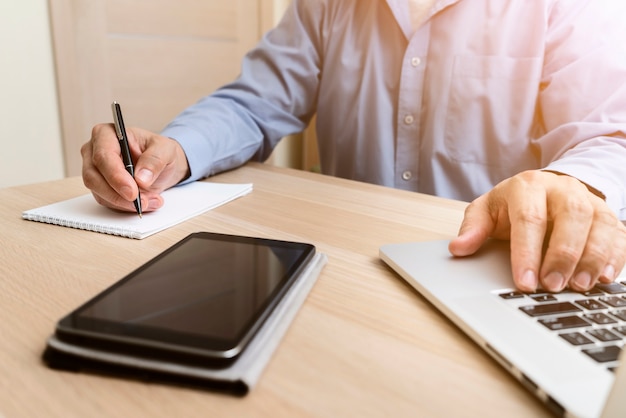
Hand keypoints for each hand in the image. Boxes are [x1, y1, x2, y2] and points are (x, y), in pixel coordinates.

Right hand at [81, 124, 189, 212]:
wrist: (162, 166)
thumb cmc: (160, 151)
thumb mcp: (166, 150)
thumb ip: (155, 160)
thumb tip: (141, 178)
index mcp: (106, 134)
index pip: (103, 156)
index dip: (116, 176)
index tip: (132, 192)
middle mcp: (94, 151)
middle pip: (93, 177)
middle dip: (118, 194)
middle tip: (140, 202)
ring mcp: (95, 170)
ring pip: (99, 193)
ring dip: (125, 203)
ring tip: (150, 201)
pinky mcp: (100, 187)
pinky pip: (106, 201)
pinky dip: (125, 206)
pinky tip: (144, 203)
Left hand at [448, 170, 625, 292]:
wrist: (543, 189)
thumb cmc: (511, 205)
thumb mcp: (487, 211)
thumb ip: (473, 228)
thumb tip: (458, 248)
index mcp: (527, 186)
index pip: (529, 218)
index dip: (527, 252)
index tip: (524, 282)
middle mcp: (562, 189)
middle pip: (571, 217)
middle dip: (563, 255)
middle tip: (553, 286)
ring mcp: (589, 200)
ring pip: (599, 224)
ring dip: (591, 258)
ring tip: (579, 287)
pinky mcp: (608, 215)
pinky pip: (619, 234)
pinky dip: (614, 257)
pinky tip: (603, 278)